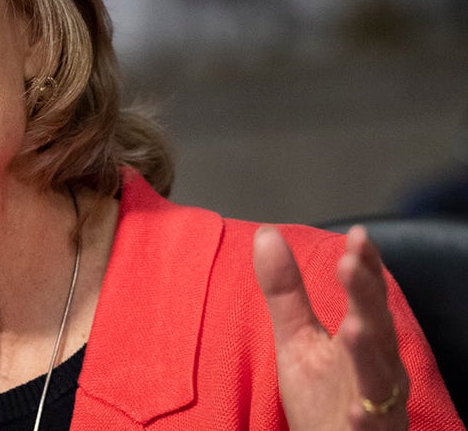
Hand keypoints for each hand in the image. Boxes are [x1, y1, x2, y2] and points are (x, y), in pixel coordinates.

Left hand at [253, 225, 409, 429]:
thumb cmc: (322, 395)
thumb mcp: (296, 337)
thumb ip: (285, 290)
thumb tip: (266, 233)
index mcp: (363, 338)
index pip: (367, 295)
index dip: (364, 266)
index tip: (357, 235)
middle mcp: (377, 365)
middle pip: (376, 326)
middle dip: (366, 296)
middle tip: (351, 263)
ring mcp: (376, 401)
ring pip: (378, 374)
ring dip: (368, 350)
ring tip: (354, 327)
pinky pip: (370, 425)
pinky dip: (365, 416)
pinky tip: (356, 409)